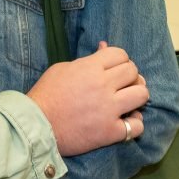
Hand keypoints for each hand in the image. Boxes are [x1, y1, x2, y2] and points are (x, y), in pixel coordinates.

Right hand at [27, 44, 148, 155]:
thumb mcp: (62, 68)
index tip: (114, 69)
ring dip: (136, 97)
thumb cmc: (46, 94)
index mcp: (90, 67)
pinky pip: (137, 126)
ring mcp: (109, 109)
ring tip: (127, 102)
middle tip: (121, 85)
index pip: (120, 54)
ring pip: (142, 95)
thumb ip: (87, 59)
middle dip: (130, 76)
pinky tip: (125, 122)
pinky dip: (134, 124)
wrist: (36, 126)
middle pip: (133, 72)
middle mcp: (103, 85)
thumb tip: (104, 46)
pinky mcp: (110, 131)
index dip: (119, 60)